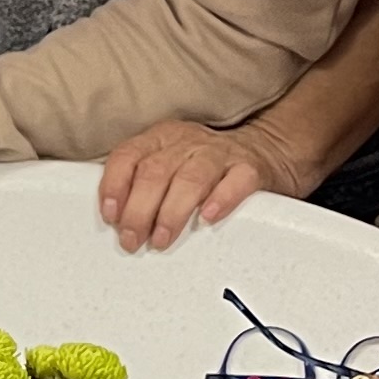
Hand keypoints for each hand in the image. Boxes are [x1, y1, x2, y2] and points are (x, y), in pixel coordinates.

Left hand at [98, 116, 306, 253]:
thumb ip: (142, 184)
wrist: (268, 150)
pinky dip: (221, 200)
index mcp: (161, 139)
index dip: (115, 186)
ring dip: (172, 212)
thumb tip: (115, 221)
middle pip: (155, 172)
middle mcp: (187, 143)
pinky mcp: (250, 168)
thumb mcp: (170, 165)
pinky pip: (235, 181)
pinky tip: (208, 218)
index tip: (111, 216)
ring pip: (190, 178)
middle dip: (139, 210)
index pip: (128, 156)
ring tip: (162, 239)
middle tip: (132, 239)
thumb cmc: (207, 168)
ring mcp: (220, 154)